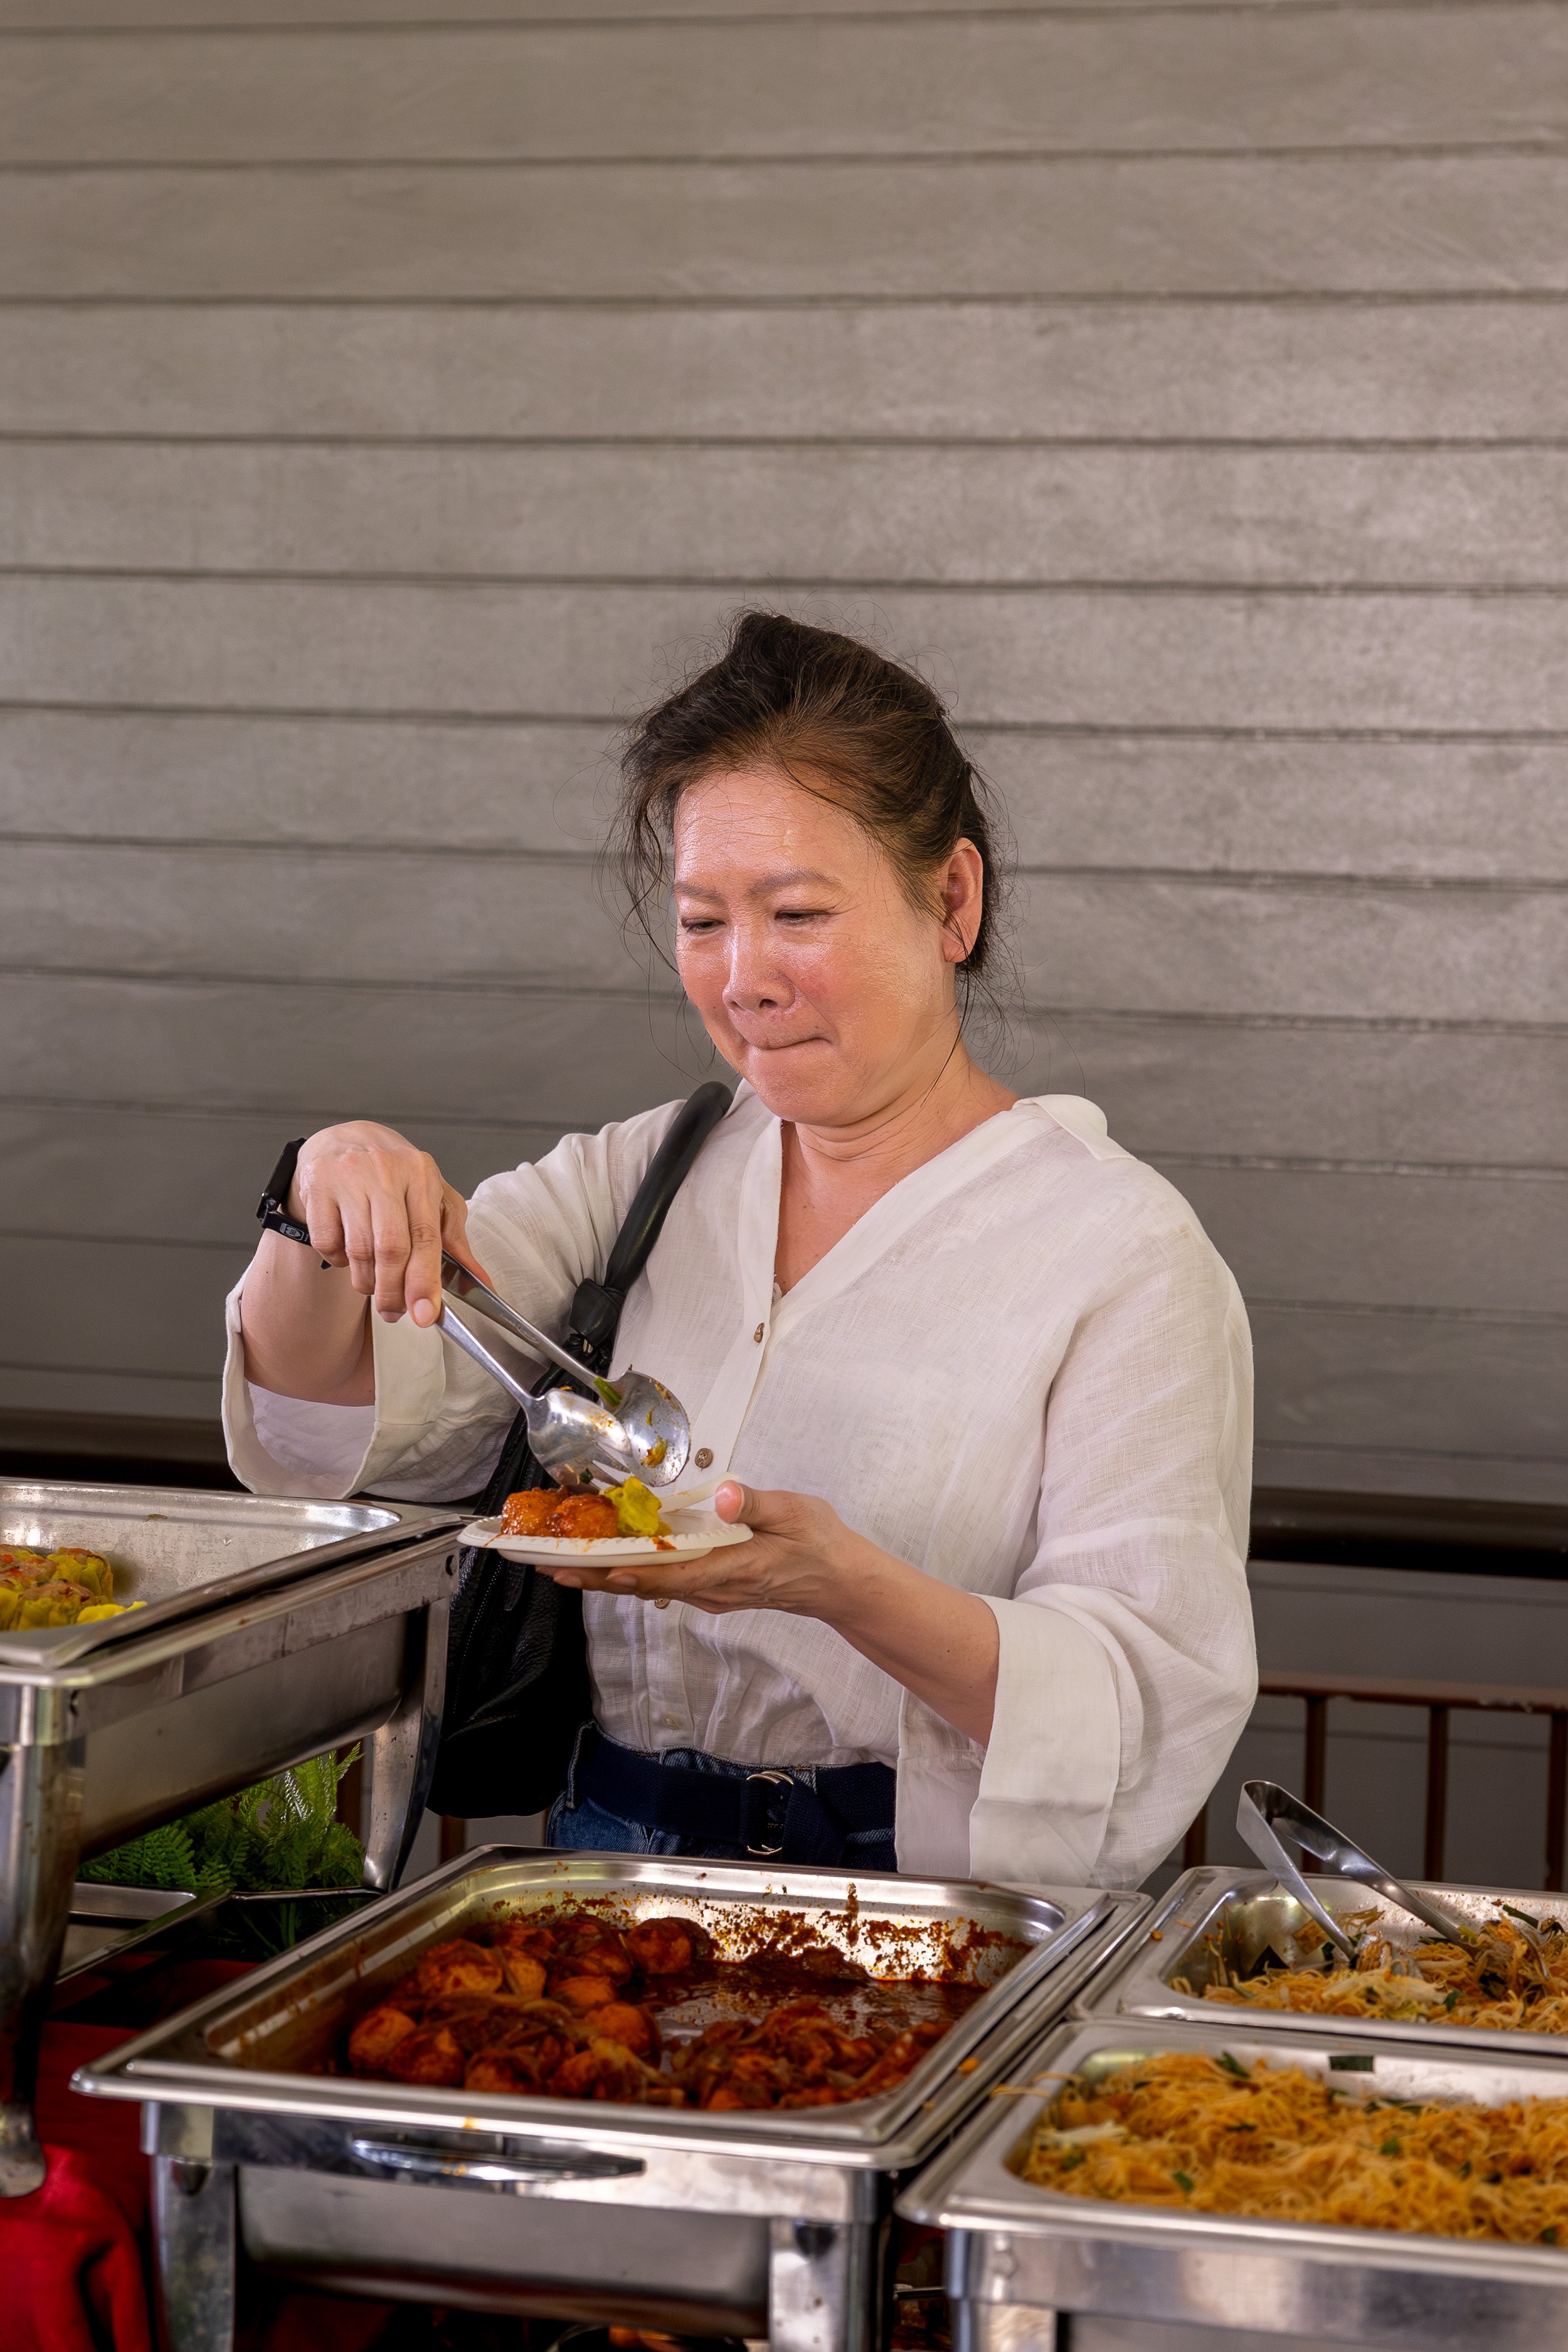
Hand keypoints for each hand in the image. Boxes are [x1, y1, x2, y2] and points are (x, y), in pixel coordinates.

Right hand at [292, 1121, 491, 1325]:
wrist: (346, 1138)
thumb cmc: (395, 1173)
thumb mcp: (432, 1195)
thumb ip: (454, 1238)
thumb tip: (479, 1280)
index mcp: (421, 1173)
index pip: (426, 1236)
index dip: (425, 1280)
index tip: (425, 1313)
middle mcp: (385, 1170)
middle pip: (391, 1248)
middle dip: (393, 1291)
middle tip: (393, 1312)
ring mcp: (347, 1175)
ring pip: (358, 1250)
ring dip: (366, 1281)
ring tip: (373, 1284)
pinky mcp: (317, 1184)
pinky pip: (327, 1242)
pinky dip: (338, 1261)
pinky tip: (348, 1254)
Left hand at [541, 1476, 999, 1744]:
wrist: (842, 1582)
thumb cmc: (820, 1545)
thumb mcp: (796, 1514)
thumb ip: (758, 1503)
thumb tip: (723, 1494)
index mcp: (728, 1569)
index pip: (663, 1575)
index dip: (619, 1572)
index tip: (582, 1568)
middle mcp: (712, 1588)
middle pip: (644, 1585)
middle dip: (596, 1578)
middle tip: (551, 1570)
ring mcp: (712, 1591)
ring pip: (651, 1587)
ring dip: (608, 1578)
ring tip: (568, 1569)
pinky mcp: (715, 1587)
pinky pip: (665, 1584)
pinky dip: (634, 1574)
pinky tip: (615, 1564)